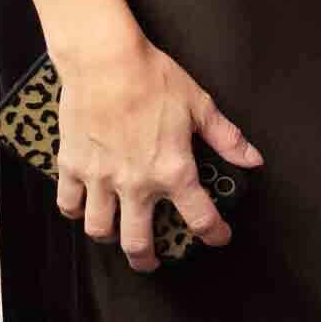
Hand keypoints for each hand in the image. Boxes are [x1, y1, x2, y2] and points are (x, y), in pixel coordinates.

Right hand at [54, 34, 261, 275]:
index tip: (219, 238)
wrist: (104, 59)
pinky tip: (83, 208)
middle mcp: (136, 183)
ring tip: (117, 236)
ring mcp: (100, 178)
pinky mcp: (72, 165)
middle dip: (147, 260)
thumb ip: (226, 138)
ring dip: (110, 239)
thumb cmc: (154, 77)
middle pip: (138, 242)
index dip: (214, 234)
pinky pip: (68, 203)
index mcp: (173, 170)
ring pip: (99, 229)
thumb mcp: (200, 105)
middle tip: (152, 262)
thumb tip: (252, 160)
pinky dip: (74, 211)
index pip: (200, 218)